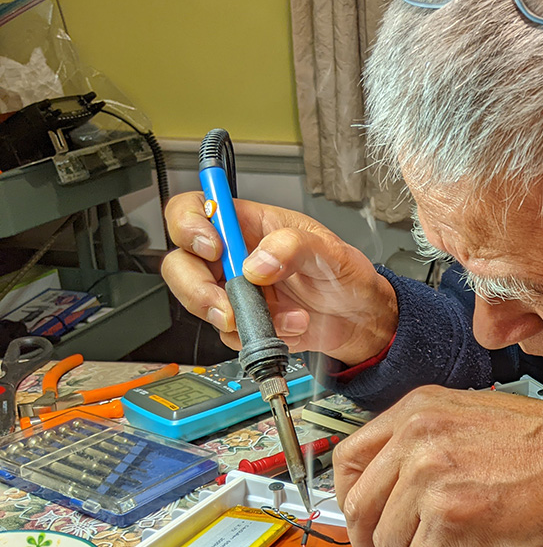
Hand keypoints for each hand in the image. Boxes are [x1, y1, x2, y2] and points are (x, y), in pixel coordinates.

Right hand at [161, 192, 397, 364]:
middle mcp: (233, 256)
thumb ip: (294, 247)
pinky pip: (228, 334)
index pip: (195, 210)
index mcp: (248, 224)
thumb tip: (257, 262)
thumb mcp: (330, 251)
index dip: (189, 225)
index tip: (213, 247)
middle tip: (228, 306)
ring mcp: (233, 291)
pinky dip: (259, 336)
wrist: (357, 317)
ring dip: (239, 319)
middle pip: (180, 264)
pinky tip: (290, 327)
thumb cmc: (343, 274)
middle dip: (197, 289)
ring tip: (286, 318)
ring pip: (199, 304)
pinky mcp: (241, 321)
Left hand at [335, 386, 542, 546]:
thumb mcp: (470, 418)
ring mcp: (429, 478)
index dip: (351, 497)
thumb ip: (424, 443)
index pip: (349, 458)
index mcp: (418, 410)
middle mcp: (417, 438)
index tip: (365, 517)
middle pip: (358, 507)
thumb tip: (393, 483)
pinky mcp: (449, 520)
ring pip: (389, 543)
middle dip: (376, 541)